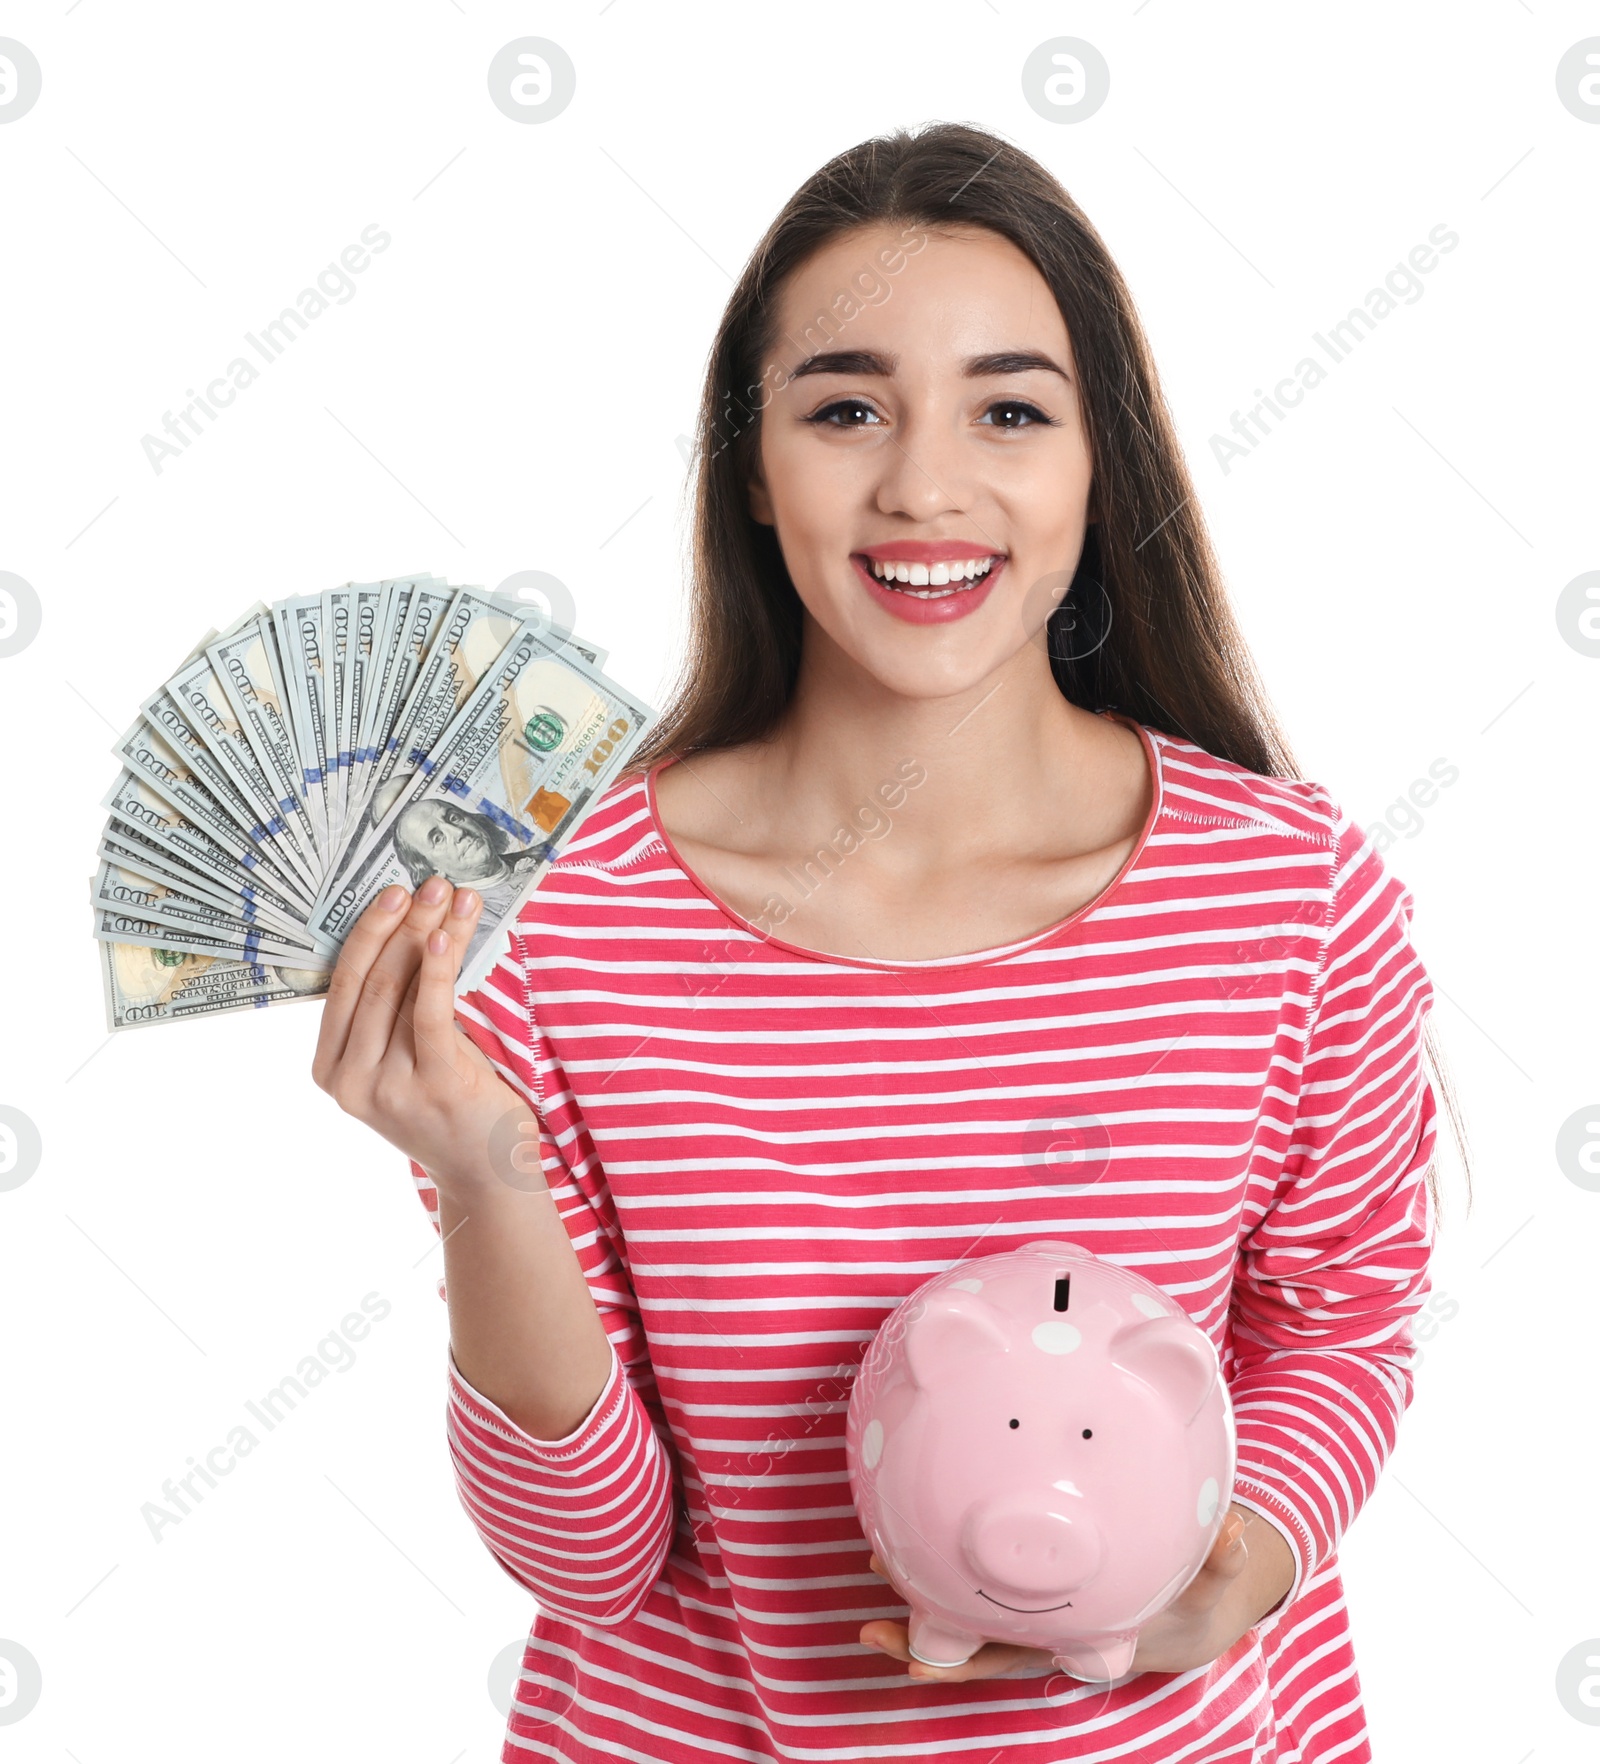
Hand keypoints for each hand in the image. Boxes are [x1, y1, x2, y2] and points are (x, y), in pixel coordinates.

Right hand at [311, 874, 530, 1186]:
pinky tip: (447, 935)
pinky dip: (439, 968)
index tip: (392, 892)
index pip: (343, 986)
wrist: (484, 1173)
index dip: (367, 933)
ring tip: (452, 896)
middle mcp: (351, 1081)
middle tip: (428, 884)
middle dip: (401, 925)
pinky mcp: (435, 1086)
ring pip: (403, 990)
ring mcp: (390, 1087)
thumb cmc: (448, 1105)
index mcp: (332, 1070)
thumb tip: (413, 928)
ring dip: (431, 934)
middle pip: (372, 981)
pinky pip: (432, 1013)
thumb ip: (396, 1011)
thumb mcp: (405, 1057)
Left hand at [858, 1503, 1295, 1683]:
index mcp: (1085, 1636)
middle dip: (926, 1640)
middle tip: (871, 1631)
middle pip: (978, 1643)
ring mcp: (1042, 1611)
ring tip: (873, 1568)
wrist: (1201, 1605)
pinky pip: (987, 1582)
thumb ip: (1226, 1558)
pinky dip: (951, 1567)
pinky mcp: (1038, 1586)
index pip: (1016, 1654)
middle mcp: (1053, 1631)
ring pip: (973, 1614)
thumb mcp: (1219, 1580)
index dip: (968, 1663)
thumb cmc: (1200, 1592)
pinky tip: (916, 1532)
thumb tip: (1236, 1532)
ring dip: (927, 1597)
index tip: (916, 1667)